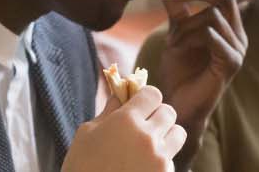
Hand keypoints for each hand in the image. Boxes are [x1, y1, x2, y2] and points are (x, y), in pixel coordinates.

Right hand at [64, 86, 184, 170]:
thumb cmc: (80, 167)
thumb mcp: (86, 135)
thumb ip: (107, 113)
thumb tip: (120, 97)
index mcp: (126, 121)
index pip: (153, 94)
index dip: (145, 98)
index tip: (139, 105)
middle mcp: (147, 137)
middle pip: (168, 112)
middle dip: (156, 115)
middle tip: (143, 125)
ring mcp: (159, 158)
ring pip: (178, 134)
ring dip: (166, 135)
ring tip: (149, 145)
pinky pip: (173, 159)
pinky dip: (163, 159)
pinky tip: (144, 166)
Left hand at [156, 0, 246, 122]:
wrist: (178, 105)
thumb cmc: (179, 72)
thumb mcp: (176, 34)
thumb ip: (177, 10)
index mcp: (229, 26)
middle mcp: (238, 35)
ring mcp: (238, 50)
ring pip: (213, 16)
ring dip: (186, 26)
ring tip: (170, 42)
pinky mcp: (232, 63)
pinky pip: (213, 36)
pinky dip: (191, 37)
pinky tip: (177, 48)